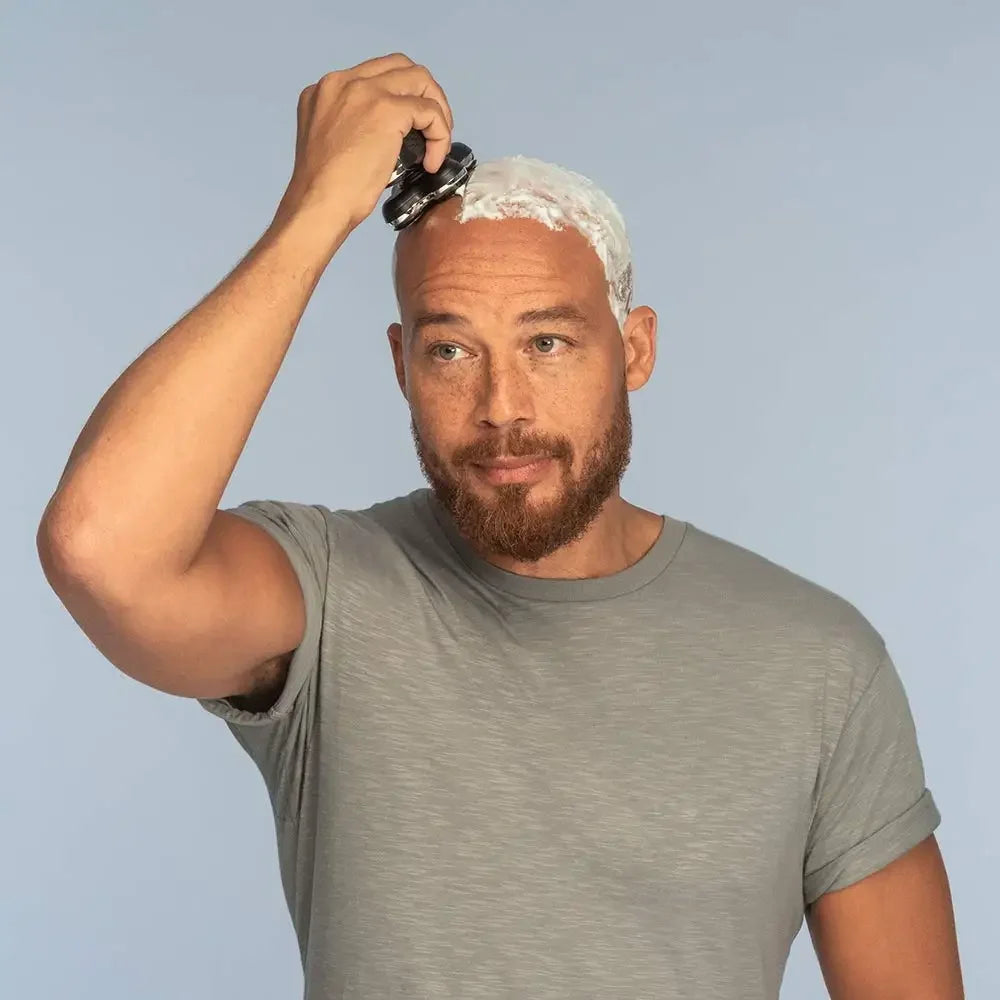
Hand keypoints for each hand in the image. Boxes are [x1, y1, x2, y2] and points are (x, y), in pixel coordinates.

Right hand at [274, 53, 453, 234]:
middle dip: (425, 95)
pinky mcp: (387, 110)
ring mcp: (365, 92)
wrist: (318, 204)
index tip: (410, 128)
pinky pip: (429, 112)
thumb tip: (389, 132)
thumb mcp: (333, 143)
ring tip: (436, 145)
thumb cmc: (325, 190)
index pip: (376, 75)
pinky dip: (440, 135)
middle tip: (431, 131)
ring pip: (420, 80)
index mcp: (326, 90)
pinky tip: (431, 162)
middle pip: (401, 66)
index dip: (401, 97)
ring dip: (438, 110)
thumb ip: (353, 124)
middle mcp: (342, 81)